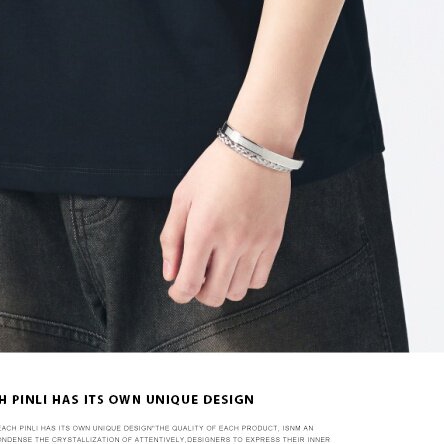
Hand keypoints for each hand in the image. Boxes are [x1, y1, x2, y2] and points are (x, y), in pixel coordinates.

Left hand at [159, 136, 291, 306]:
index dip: (179, 294)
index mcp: (203, 230)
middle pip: (213, 295)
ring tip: (217, 267)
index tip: (178, 289)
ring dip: (223, 287)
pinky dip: (245, 279)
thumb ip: (171, 237)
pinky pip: (259, 279)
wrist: (256, 148)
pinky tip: (237, 262)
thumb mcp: (183, 196)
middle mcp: (230, 242)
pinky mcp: (273, 240)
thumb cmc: (214, 168)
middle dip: (199, 292)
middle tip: (196, 275)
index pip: (189, 284)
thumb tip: (170, 274)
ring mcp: (255, 243)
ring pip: (237, 292)